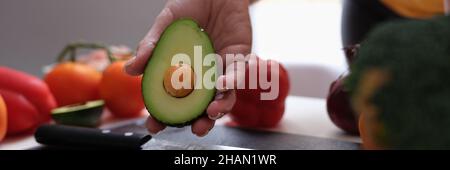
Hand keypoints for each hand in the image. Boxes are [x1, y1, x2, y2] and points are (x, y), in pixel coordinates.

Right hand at [124, 0, 251, 136]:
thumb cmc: (190, 5)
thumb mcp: (166, 23)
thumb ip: (151, 45)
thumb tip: (130, 70)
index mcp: (184, 69)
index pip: (174, 98)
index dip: (165, 113)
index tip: (154, 125)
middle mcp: (204, 73)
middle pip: (202, 105)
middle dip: (198, 121)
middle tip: (193, 128)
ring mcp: (223, 67)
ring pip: (225, 96)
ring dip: (219, 107)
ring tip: (210, 112)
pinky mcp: (241, 57)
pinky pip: (239, 73)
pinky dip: (232, 81)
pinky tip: (222, 85)